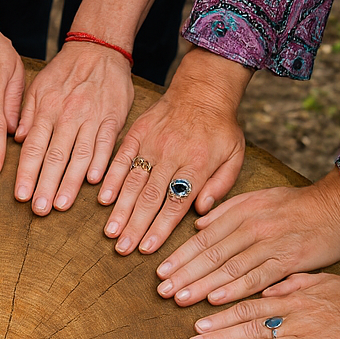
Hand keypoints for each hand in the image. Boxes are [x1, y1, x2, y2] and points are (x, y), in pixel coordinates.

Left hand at [13, 43, 133, 214]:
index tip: (21, 196)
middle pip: (54, 156)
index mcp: (47, 110)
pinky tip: (94, 182)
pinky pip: (105, 142)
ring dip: (70, 182)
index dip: (27, 173)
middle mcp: (67, 116)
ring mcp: (91, 117)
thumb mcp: (38, 86)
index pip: (33, 148)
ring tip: (62, 205)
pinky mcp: (113, 118)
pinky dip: (100, 162)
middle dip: (46, 185)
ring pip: (79, 154)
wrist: (98, 48)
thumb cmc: (65, 72)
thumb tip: (17, 141)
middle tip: (39, 209)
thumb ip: (27, 115)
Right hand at [99, 47, 246, 255]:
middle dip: (135, 226)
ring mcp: (152, 145)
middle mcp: (173, 156)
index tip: (148, 249)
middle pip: (151, 198)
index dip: (160, 228)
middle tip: (123, 249)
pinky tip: (104, 200)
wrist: (202, 89)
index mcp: (198, 164)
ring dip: (121, 210)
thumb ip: (222, 184)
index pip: (176, 203)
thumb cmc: (220, 127)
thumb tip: (202, 211)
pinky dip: (111, 180)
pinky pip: (122, 159)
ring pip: (134, 182)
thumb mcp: (235, 154)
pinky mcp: (138, 134)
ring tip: (111, 233)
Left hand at [155, 168, 339, 305]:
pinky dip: (235, 289)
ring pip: (230, 267)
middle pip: (211, 253)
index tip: (160, 272)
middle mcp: (252, 227)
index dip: (180, 256)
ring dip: (202, 284)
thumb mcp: (258, 198)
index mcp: (241, 212)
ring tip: (180, 298)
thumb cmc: (297, 205)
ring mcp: (270, 244)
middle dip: (184, 274)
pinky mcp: (289, 260)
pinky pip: (258, 277)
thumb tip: (198, 224)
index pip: (203, 237)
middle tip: (162, 291)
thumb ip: (227, 211)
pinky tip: (215, 300)